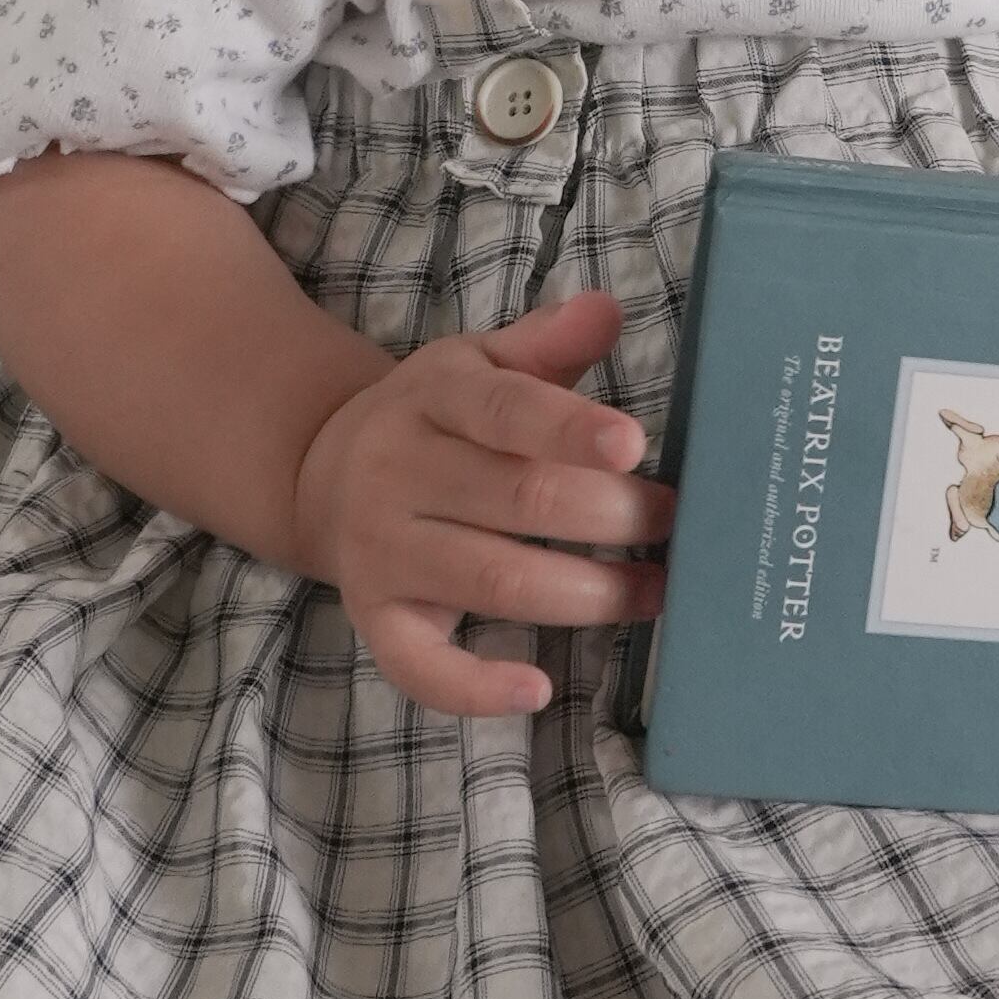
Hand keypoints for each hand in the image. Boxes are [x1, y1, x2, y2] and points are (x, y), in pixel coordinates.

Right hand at [288, 284, 673, 717]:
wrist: (323, 472)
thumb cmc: (436, 417)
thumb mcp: (480, 364)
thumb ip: (546, 343)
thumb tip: (608, 308)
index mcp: (435, 399)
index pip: (506, 412)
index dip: (570, 428)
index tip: (635, 445)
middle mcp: (400, 474)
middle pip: (519, 501)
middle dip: (612, 516)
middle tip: (674, 521)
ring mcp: (384, 551)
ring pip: (494, 580)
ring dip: (588, 595)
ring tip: (654, 591)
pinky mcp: (378, 618)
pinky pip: (420, 665)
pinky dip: (476, 688)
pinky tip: (537, 690)